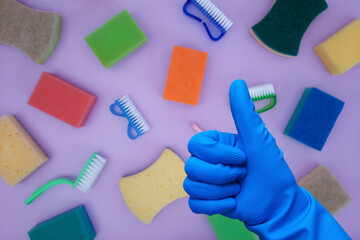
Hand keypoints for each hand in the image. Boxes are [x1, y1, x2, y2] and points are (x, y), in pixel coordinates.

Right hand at [183, 80, 301, 224]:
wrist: (278, 203)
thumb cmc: (271, 169)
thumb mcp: (258, 139)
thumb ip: (244, 112)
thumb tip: (237, 83)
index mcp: (216, 146)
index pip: (195, 144)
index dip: (217, 154)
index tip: (242, 158)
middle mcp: (206, 162)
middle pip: (192, 166)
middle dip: (222, 175)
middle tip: (242, 175)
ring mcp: (204, 182)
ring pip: (191, 186)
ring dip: (220, 192)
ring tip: (238, 189)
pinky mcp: (205, 202)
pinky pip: (194, 204)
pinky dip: (215, 206)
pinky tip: (231, 203)